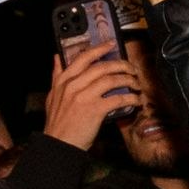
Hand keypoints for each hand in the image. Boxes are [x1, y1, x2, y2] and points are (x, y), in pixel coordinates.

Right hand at [44, 35, 142, 151]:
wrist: (59, 144)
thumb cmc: (58, 122)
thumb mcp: (53, 96)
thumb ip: (56, 76)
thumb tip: (56, 58)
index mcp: (64, 80)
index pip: (83, 58)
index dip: (99, 49)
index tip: (111, 44)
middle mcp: (73, 85)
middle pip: (102, 67)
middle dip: (121, 65)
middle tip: (131, 68)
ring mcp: (84, 96)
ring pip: (112, 80)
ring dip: (128, 80)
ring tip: (136, 84)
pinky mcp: (95, 110)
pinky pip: (118, 99)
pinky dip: (130, 98)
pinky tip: (135, 100)